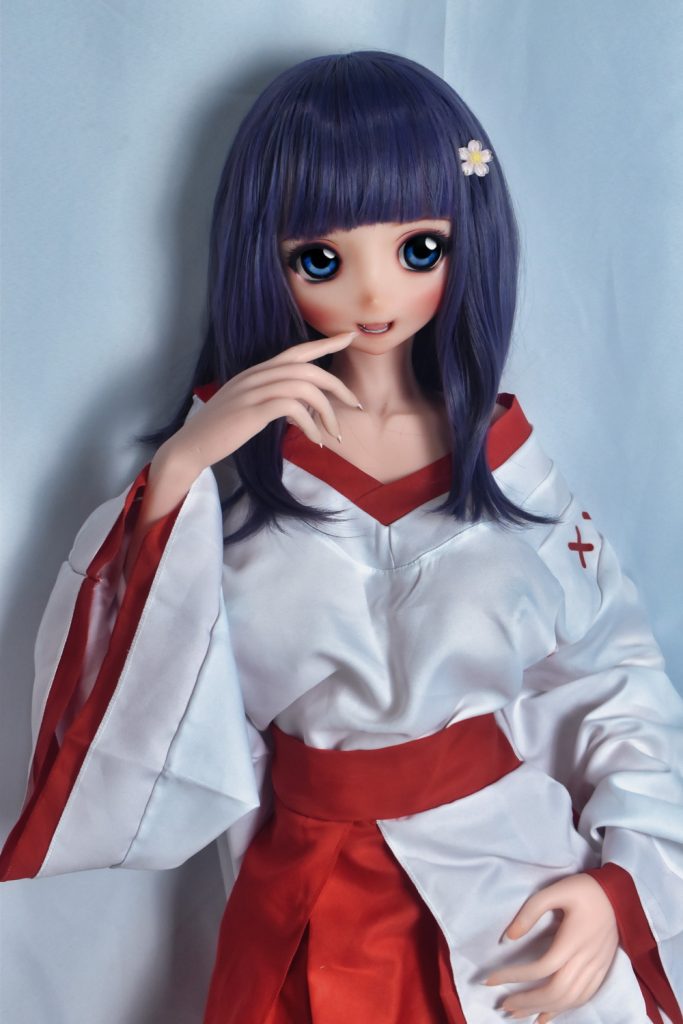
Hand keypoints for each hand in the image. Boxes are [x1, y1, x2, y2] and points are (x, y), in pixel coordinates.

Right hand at [164, 331, 361, 475]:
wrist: (191, 446)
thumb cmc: (222, 431)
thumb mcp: (249, 408)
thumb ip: (273, 401)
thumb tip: (301, 409)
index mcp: (257, 372)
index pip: (297, 351)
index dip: (325, 343)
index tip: (350, 337)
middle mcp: (256, 376)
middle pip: (308, 368)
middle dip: (337, 386)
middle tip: (355, 405)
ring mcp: (252, 392)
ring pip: (304, 387)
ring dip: (327, 412)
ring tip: (334, 434)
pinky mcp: (252, 411)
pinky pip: (292, 408)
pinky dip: (311, 425)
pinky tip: (315, 440)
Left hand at [482, 873, 618, 1022]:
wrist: (619, 894)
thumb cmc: (584, 889)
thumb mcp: (554, 890)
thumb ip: (531, 912)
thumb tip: (509, 937)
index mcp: (573, 940)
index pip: (541, 968)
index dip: (515, 977)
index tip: (491, 980)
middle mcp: (586, 959)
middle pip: (555, 991)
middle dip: (527, 1002)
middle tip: (503, 1005)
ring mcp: (597, 967)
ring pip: (569, 999)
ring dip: (542, 1009)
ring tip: (518, 1014)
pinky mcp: (602, 970)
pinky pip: (583, 997)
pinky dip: (563, 1009)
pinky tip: (546, 1015)